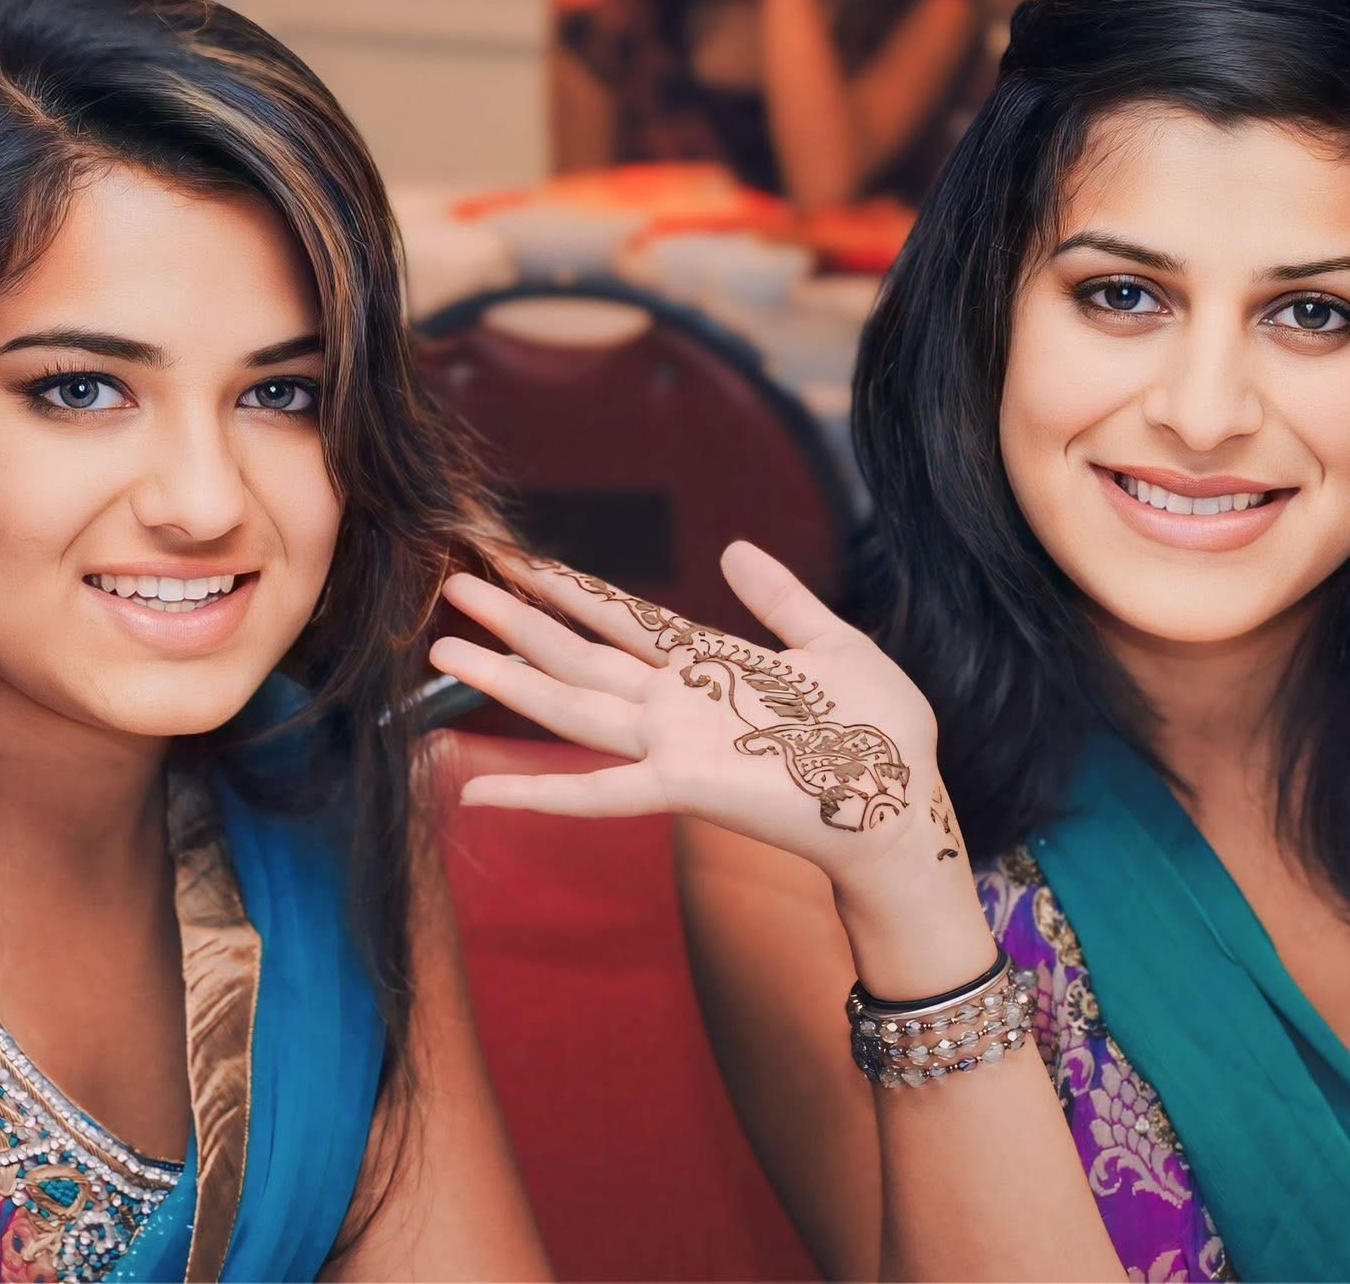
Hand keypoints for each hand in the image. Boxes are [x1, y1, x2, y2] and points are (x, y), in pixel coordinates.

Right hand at [429, 542, 962, 891]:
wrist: (906, 801)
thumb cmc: (884, 731)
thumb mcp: (834, 641)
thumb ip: (780, 596)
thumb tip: (736, 548)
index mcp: (710, 664)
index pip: (623, 619)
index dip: (570, 589)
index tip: (518, 560)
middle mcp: (677, 703)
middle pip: (578, 655)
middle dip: (515, 620)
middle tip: (452, 584)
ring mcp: (672, 744)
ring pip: (570, 704)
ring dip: (506, 677)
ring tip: (443, 648)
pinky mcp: (681, 787)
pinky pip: (595, 790)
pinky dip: (535, 792)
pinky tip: (477, 788)